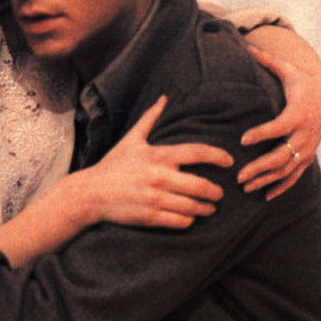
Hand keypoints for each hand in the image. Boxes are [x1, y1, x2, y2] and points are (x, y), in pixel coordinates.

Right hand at [70, 96, 232, 228]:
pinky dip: (188, 220)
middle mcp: (159, 176)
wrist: (91, 193)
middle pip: (201, 185)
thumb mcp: (132, 140)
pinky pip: (179, 221)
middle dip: (215, 192)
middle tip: (219, 193)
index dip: (218, 156)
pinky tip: (190, 217)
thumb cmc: (113, 165)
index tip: (229, 162)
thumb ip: (150, 119)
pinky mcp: (149, 217)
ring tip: (209, 208)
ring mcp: (155, 198)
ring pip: (193, 206)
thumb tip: (163, 98)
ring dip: (205, 209)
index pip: (197, 152)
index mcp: (158, 155)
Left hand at [237, 45, 320, 199]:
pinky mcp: (307, 157)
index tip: (243, 140)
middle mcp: (304, 135)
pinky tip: (265, 197)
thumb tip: (246, 44)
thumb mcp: (287, 70)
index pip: (278, 127)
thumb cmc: (301, 83)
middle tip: (238, 175)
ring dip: (266, 180)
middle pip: (281, 156)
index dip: (262, 134)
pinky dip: (281, 187)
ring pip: (286, 170)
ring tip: (245, 187)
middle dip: (260, 167)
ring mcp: (307, 148)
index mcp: (297, 114)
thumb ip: (267, 60)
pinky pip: (294, 176)